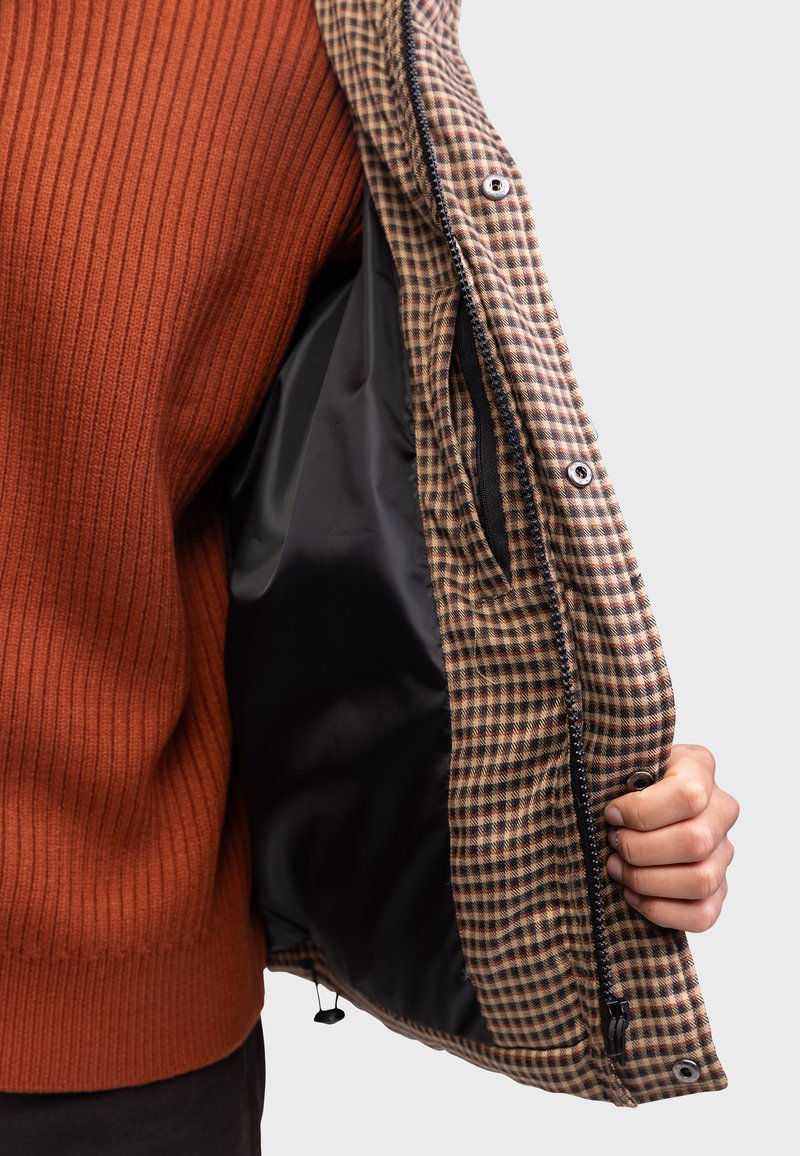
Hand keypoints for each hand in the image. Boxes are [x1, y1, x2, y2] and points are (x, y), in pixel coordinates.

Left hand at [603, 743, 738, 931]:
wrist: (635, 804)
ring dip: (648, 880)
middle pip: (695, 841)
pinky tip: (632, 894)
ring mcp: (723, 852)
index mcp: (698, 767)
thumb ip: (617, 771)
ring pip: (701, 880)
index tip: (611, 814)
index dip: (643, 811)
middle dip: (641, 849)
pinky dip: (661, 910)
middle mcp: (720, 809)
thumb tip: (607, 810)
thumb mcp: (621, 763)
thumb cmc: (624, 783)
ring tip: (617, 869)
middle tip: (612, 844)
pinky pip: (703, 914)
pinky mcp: (717, 890)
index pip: (688, 795)